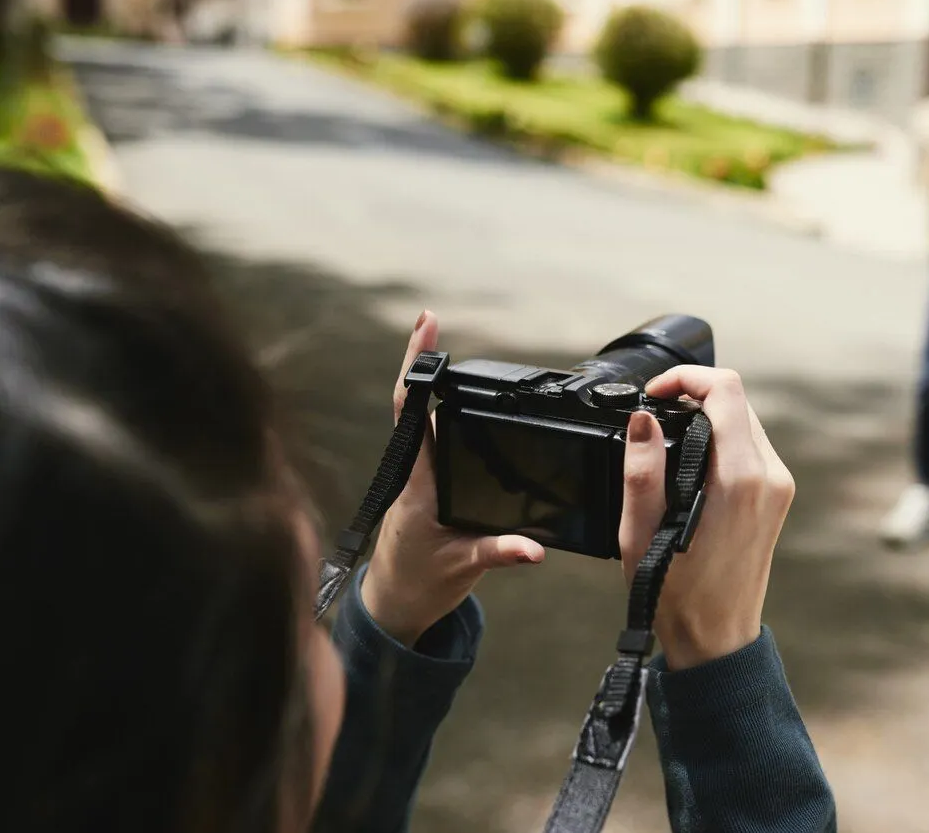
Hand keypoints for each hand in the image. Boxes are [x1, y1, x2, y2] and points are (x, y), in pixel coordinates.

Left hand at [360, 311, 544, 646]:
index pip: (411, 411)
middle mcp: (415, 470)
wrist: (394, 605)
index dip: (415, 366)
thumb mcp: (462, 567)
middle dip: (422, 363)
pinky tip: (460, 401)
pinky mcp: (426, 484)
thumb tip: (534, 550)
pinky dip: (444, 414)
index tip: (425, 326)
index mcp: (419, 482)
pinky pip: (433, 440)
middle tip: (431, 322)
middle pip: (414, 405)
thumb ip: (499, 553)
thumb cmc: (421, 583)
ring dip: (433, 387)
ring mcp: (418, 475)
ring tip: (443, 349)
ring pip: (424, 421)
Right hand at [618, 367, 795, 669]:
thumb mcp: (642, 531)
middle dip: (694, 394)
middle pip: (738, 401)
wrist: (717, 637)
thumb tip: (642, 418)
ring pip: (745, 420)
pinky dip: (720, 438)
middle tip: (653, 411)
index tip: (653, 394)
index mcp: (741, 478)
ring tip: (665, 435)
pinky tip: (689, 459)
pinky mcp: (777, 495)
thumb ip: (642, 469)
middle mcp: (769, 476)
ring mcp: (779, 486)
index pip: (726, 391)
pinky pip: (750, 446)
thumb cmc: (678, 594)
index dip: (686, 378)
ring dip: (707, 416)